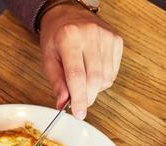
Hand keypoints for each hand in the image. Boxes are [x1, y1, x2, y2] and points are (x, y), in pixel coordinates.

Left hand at [39, 3, 123, 119]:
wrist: (68, 12)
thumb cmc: (57, 35)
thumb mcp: (49, 57)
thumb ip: (57, 81)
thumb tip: (63, 103)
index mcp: (69, 38)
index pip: (77, 76)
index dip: (79, 98)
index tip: (79, 114)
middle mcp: (90, 34)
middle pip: (95, 79)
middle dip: (88, 96)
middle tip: (80, 102)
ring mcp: (107, 36)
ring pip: (107, 78)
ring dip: (96, 87)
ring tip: (85, 78)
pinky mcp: (117, 39)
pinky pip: (114, 71)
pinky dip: (104, 78)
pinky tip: (94, 69)